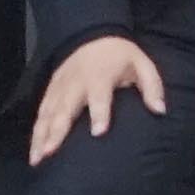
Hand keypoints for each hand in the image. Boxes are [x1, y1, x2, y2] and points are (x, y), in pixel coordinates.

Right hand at [30, 35, 165, 163]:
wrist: (93, 36)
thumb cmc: (121, 56)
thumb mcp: (142, 64)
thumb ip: (152, 87)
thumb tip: (161, 110)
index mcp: (100, 77)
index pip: (100, 97)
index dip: (100, 114)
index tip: (98, 133)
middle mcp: (76, 84)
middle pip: (65, 109)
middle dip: (57, 131)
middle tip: (51, 152)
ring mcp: (60, 88)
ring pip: (47, 114)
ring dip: (41, 137)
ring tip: (37, 159)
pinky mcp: (50, 92)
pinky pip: (40, 113)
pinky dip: (35, 132)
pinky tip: (33, 151)